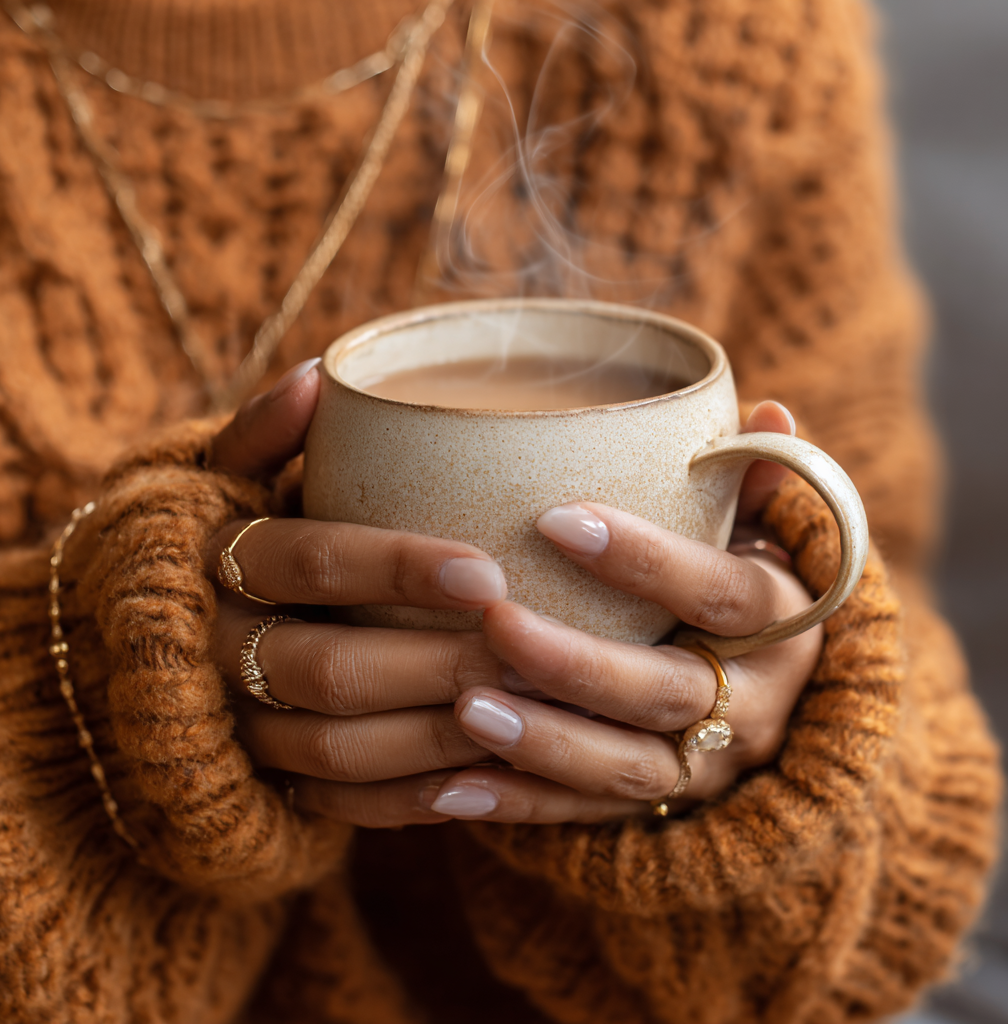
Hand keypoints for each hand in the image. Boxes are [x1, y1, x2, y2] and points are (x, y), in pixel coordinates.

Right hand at [210, 359, 511, 827]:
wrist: (146, 634)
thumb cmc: (222, 533)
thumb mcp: (225, 475)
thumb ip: (266, 431)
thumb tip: (320, 376)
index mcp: (219, 560)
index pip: (310, 562)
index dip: (398, 567)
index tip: (488, 569)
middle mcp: (218, 649)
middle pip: (331, 667)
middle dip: (439, 665)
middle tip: (534, 655)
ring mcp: (236, 725)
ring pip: (339, 748)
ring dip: (441, 737)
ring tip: (530, 714)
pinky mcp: (261, 780)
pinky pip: (335, 807)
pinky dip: (412, 800)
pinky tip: (485, 779)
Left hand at [212, 367, 816, 827]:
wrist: (778, 700)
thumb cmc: (746, 588)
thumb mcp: (767, 536)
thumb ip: (759, 478)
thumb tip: (769, 408)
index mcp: (781, 623)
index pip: (722, 592)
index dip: (646, 560)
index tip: (555, 519)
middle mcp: (753, 702)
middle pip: (667, 692)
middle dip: (578, 663)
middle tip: (494, 620)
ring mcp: (705, 765)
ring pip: (628, 768)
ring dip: (545, 742)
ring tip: (464, 710)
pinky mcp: (657, 805)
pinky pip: (588, 817)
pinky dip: (520, 804)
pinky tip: (450, 789)